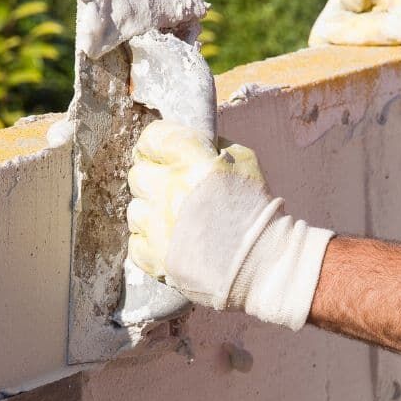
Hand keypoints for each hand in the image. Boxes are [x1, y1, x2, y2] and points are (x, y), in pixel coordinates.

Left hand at [128, 119, 333, 330]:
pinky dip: (150, 243)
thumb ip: (214, 147)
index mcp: (194, 162)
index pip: (154, 138)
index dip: (156, 146)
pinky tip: (171, 243)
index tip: (160, 154)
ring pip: (135, 210)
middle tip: (172, 191)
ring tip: (175, 222)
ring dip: (151, 213)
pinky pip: (136, 243)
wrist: (264, 263)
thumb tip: (193, 142)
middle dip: (154, 180)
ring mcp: (159, 225)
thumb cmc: (257, 211)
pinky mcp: (155, 257)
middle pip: (138, 174)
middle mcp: (170, 189)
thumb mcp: (244, 162)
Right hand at [308, 0, 400, 56]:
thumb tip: (323, 36)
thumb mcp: (397, 29)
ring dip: (361, 44)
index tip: (318, 48)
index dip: (326, 23)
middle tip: (331, 61)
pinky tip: (382, 64)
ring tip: (353, 66)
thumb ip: (358, 31)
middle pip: (356, 12)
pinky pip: (392, 32)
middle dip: (341, 35)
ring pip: (374, 24)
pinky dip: (381, 47)